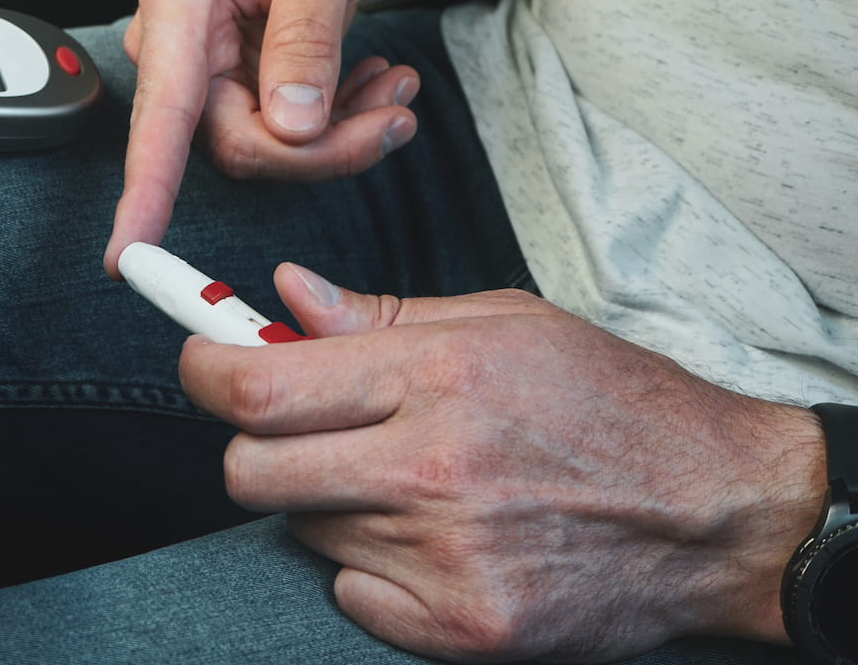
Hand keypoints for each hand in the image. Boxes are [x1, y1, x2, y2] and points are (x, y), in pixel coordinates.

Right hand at [103, 0, 417, 277]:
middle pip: (240, 145)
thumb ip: (304, 39)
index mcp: (178, 7)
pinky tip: (372, 86)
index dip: (145, 190)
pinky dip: (337, 126)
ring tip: (396, 87)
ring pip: (269, 150)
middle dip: (324, 147)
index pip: (160, 117)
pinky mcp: (235, 94)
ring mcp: (204, 78)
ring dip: (341, 135)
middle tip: (398, 114)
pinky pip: (284, 139)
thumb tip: (291, 125)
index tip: (128, 254)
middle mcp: (179, 51)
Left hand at [179, 267, 827, 661]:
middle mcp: (430, 469)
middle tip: (300, 430)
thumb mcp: (502, 321)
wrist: (720, 511)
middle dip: (254, 444)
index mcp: (434, 376)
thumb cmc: (612, 402)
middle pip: (249, 472)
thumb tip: (284, 294)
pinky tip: (431, 539)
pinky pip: (351, 597)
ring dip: (331, 503)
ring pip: (304, 530)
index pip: (253, 385)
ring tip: (408, 480)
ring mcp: (445, 558)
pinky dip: (372, 570)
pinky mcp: (464, 628)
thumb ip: (378, 314)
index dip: (202, 368)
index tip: (202, 362)